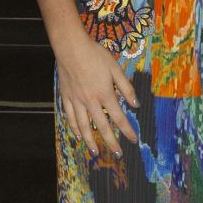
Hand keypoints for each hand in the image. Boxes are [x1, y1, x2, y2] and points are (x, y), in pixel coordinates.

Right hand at [56, 31, 139, 158]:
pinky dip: (74, 129)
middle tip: (117, 154)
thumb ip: (126, 87)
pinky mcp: (66, 97)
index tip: (133, 140)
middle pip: (102, 127)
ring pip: (84, 127)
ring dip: (91, 141)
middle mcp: (91, 102)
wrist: (71, 48)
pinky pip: (70, 118)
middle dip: (111, 142)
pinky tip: (78, 136)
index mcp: (105, 94)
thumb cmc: (95, 55)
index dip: (127, 130)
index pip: (118, 117)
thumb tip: (136, 104)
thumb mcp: (115, 68)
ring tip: (96, 152)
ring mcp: (76, 101)